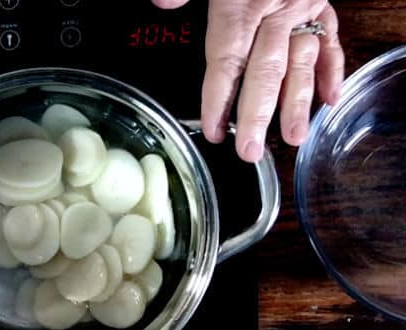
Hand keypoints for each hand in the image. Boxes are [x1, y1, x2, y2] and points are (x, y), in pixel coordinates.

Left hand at [151, 0, 344, 161]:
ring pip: (300, 62)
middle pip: (265, 70)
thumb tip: (162, 2)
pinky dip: (332, 69)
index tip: (214, 130)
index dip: (220, 99)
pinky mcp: (320, 5)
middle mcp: (272, 10)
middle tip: (251, 151)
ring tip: (294, 137)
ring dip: (298, 103)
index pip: (227, 61)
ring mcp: (300, 8)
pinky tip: (330, 99)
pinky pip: (330, 40)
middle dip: (258, 115)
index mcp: (239, 4)